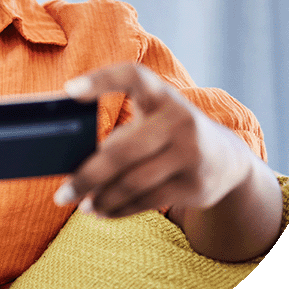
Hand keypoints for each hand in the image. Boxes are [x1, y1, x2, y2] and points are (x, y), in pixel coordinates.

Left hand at [52, 62, 281, 260]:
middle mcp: (179, 120)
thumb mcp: (151, 122)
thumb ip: (119, 135)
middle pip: (122, 152)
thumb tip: (72, 168)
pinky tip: (102, 212)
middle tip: (61, 195)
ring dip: (101, 199)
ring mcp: (191, 153)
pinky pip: (147, 201)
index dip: (101, 80)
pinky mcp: (196, 185)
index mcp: (161, 95)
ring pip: (133, 183)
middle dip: (87, 177)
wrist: (226, 159)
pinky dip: (119, 210)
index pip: (132, 76)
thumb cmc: (167, 136)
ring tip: (82, 206)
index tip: (69, 90)